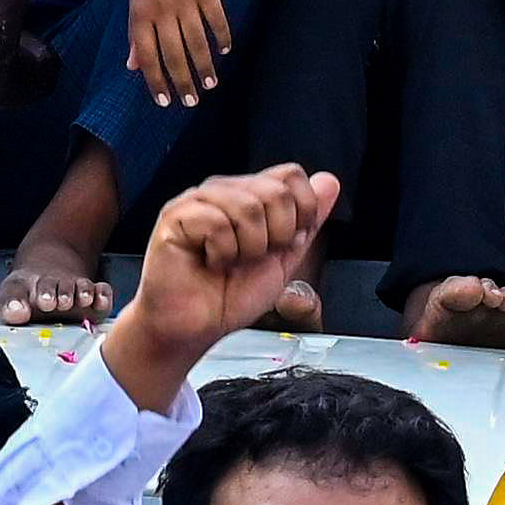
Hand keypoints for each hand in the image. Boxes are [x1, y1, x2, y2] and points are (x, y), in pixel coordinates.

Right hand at [104, 168, 336, 409]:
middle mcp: (224, 190)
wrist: (194, 329)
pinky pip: (217, 223)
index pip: (290, 175)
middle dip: (277, 236)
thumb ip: (307, 220)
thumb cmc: (229, 295)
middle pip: (275, 191)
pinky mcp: (175, 217)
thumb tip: (328, 181)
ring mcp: (198, 200)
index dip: (301, 211)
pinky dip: (222, 253)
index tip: (286, 243)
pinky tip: (210, 262)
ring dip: (249, 249)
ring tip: (230, 262)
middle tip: (252, 258)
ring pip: (249, 207)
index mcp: (249, 194)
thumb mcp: (283, 258)